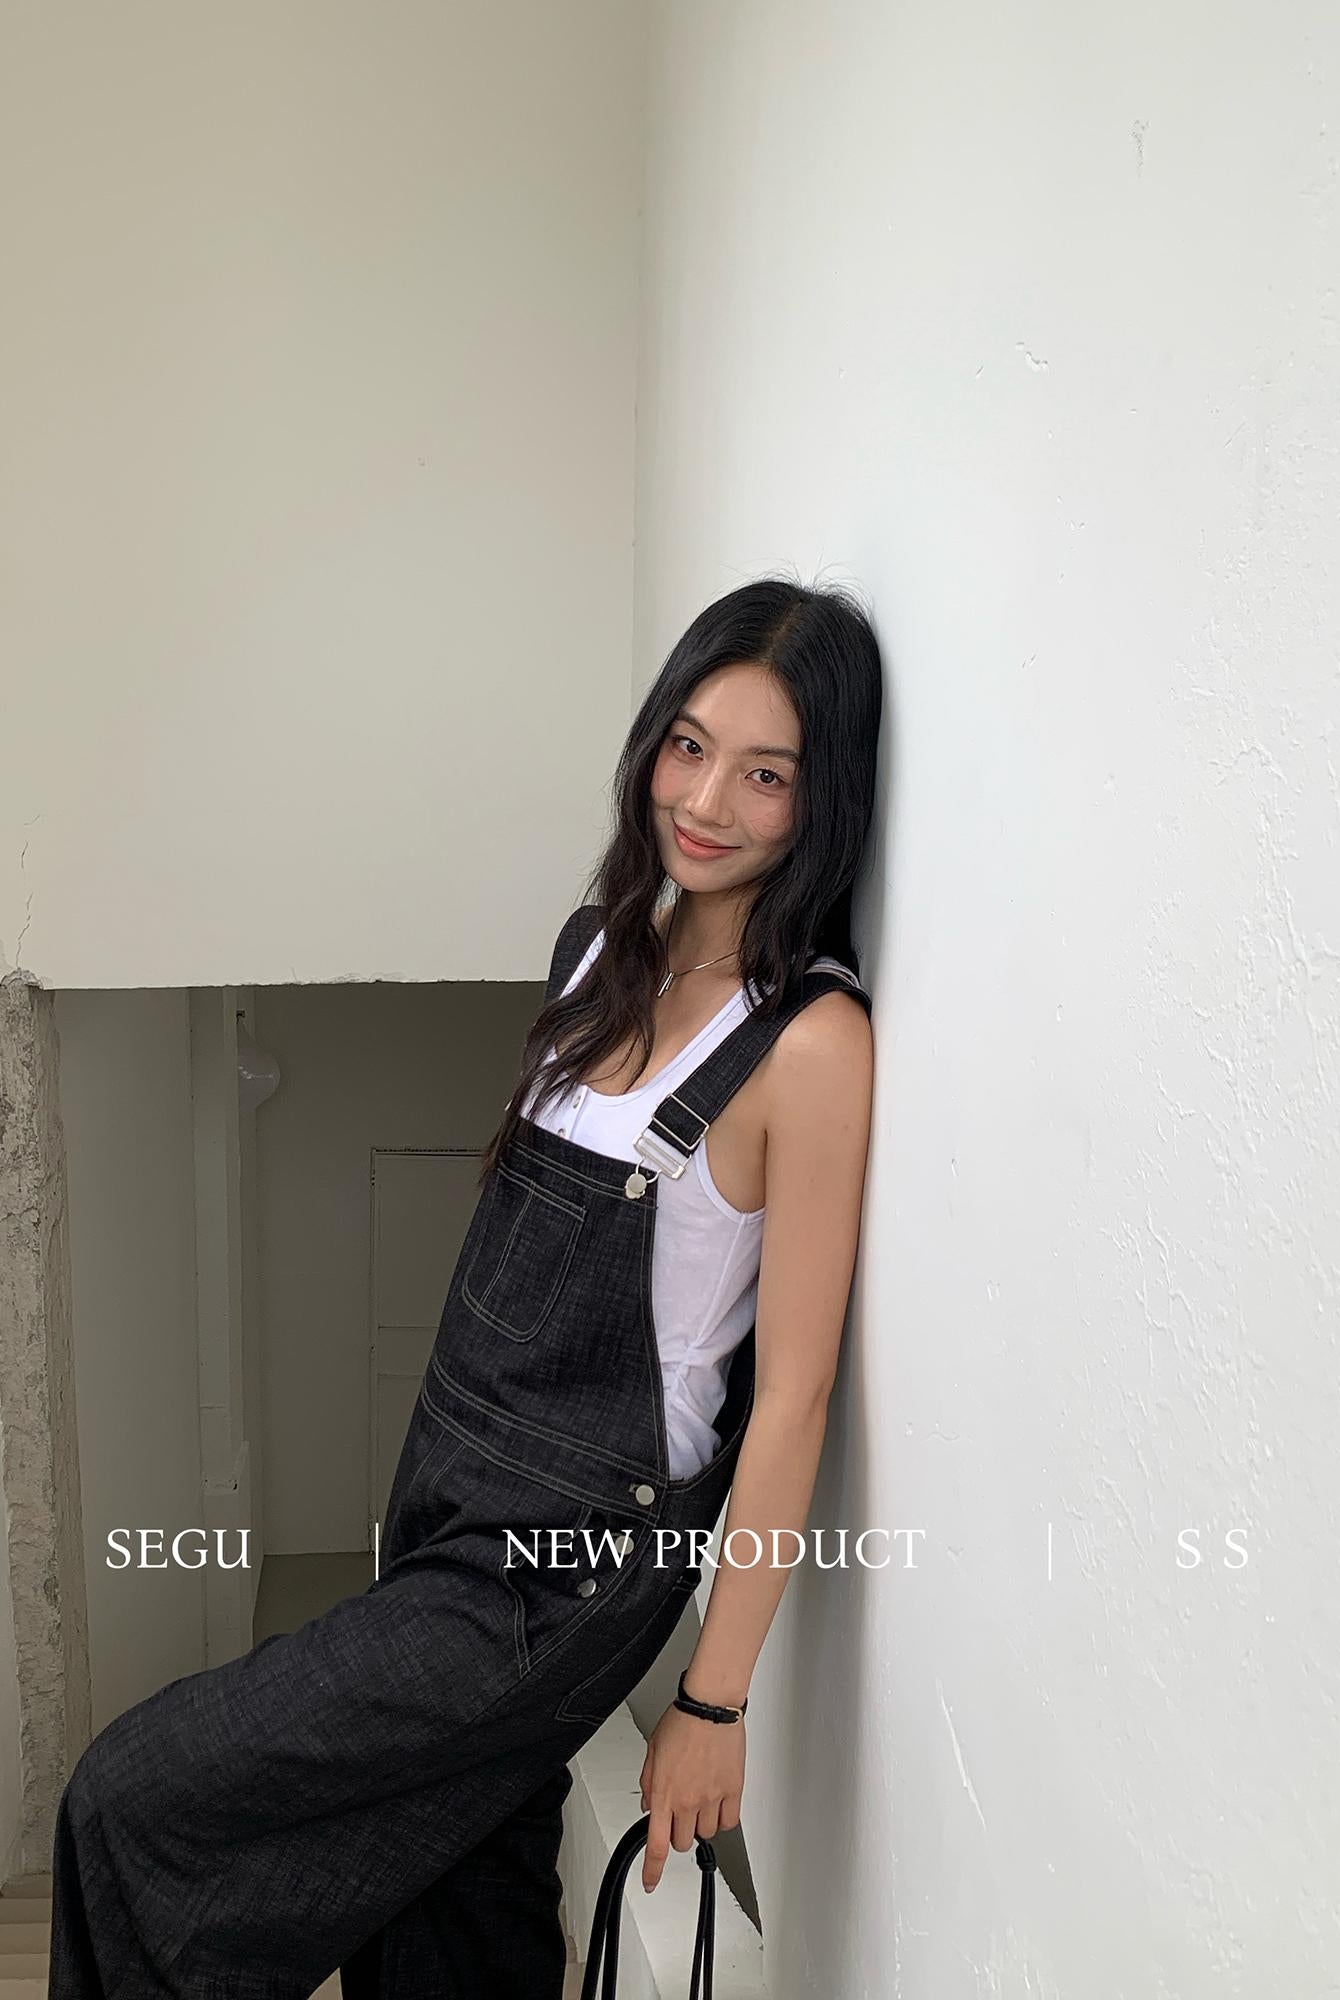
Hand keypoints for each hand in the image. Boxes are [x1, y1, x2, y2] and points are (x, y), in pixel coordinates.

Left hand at [638, 1703, 744, 1891]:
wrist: (709, 1706)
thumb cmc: (681, 1721)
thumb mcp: (652, 1751)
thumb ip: (648, 1784)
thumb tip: (650, 1806)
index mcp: (664, 1792)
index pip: (657, 1844)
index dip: (653, 1870)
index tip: (651, 1882)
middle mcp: (687, 1800)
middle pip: (682, 1842)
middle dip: (678, 1832)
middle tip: (680, 1812)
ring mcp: (712, 1797)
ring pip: (706, 1833)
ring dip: (700, 1823)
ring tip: (700, 1799)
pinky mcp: (733, 1790)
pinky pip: (729, 1821)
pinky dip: (722, 1818)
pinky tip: (718, 1802)